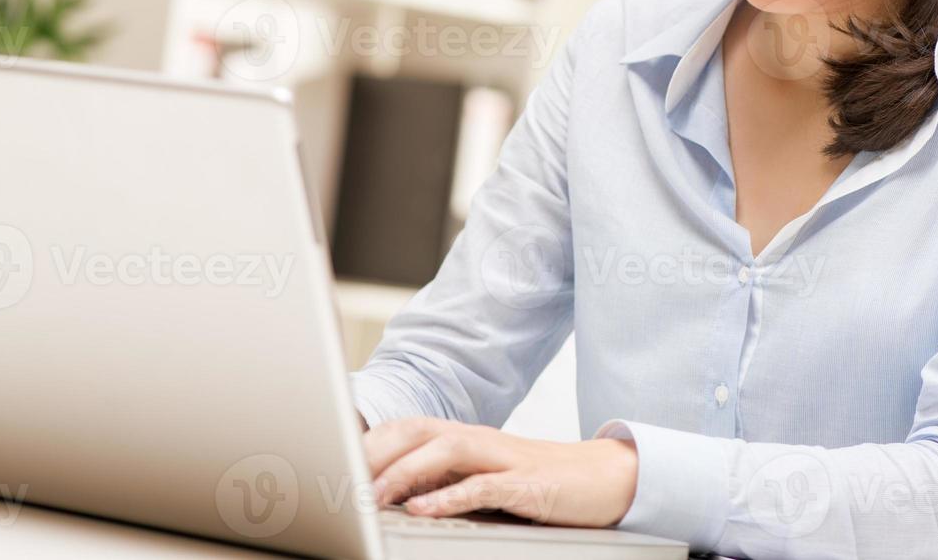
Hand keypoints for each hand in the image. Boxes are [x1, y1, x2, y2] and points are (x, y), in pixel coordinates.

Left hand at [362, 416, 637, 527]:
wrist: (605, 478)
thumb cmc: (541, 482)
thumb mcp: (485, 478)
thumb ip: (444, 481)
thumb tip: (393, 494)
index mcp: (466, 438)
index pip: (408, 428)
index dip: (369, 440)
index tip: (332, 461)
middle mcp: (480, 440)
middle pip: (418, 431)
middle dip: (376, 452)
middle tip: (340, 480)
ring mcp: (504, 458)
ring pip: (445, 451)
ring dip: (404, 472)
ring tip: (372, 497)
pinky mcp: (527, 483)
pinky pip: (483, 485)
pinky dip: (450, 495)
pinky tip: (424, 509)